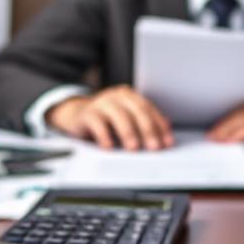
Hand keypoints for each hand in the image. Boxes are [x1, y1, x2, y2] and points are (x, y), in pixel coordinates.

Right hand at [45, 85, 173, 150]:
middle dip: (147, 130)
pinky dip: (105, 135)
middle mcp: (117, 96)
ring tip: (134, 148)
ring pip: (119, 115)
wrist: (75, 113)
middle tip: (154, 146)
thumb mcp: (126, 117)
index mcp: (130, 96)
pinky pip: (97, 123)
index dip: (159, 126)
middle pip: (137, 111)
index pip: (149, 109)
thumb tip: (167, 129)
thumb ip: (144, 121)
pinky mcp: (87, 113)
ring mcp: (102, 102)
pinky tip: (109, 146)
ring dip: (128, 132)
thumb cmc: (105, 118)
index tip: (167, 142)